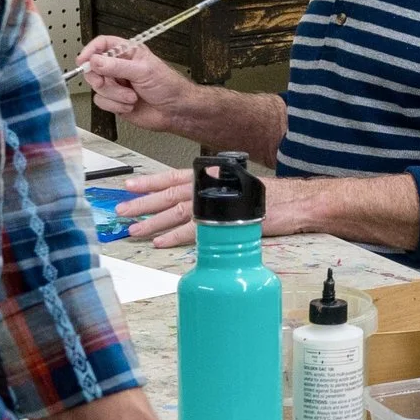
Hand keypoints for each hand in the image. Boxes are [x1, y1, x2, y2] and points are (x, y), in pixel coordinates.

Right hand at [83, 38, 201, 132]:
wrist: (175, 111)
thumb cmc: (168, 86)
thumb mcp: (143, 71)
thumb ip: (117, 66)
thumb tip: (95, 60)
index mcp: (128, 52)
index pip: (102, 45)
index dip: (90, 51)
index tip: (83, 60)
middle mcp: (119, 67)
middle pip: (94, 68)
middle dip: (100, 78)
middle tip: (106, 82)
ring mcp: (116, 84)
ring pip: (97, 87)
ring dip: (114, 95)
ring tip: (132, 97)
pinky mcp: (115, 101)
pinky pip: (101, 102)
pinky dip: (115, 105)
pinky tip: (130, 105)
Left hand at [116, 169, 323, 249]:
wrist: (298, 202)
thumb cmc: (272, 197)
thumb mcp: (238, 187)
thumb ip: (215, 192)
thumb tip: (196, 203)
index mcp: (213, 177)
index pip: (174, 177)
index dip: (151, 182)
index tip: (130, 185)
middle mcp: (212, 187)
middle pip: (170, 194)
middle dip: (143, 202)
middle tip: (121, 210)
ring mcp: (219, 204)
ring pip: (178, 211)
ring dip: (153, 221)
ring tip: (134, 229)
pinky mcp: (228, 222)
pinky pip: (196, 230)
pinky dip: (176, 236)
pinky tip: (161, 242)